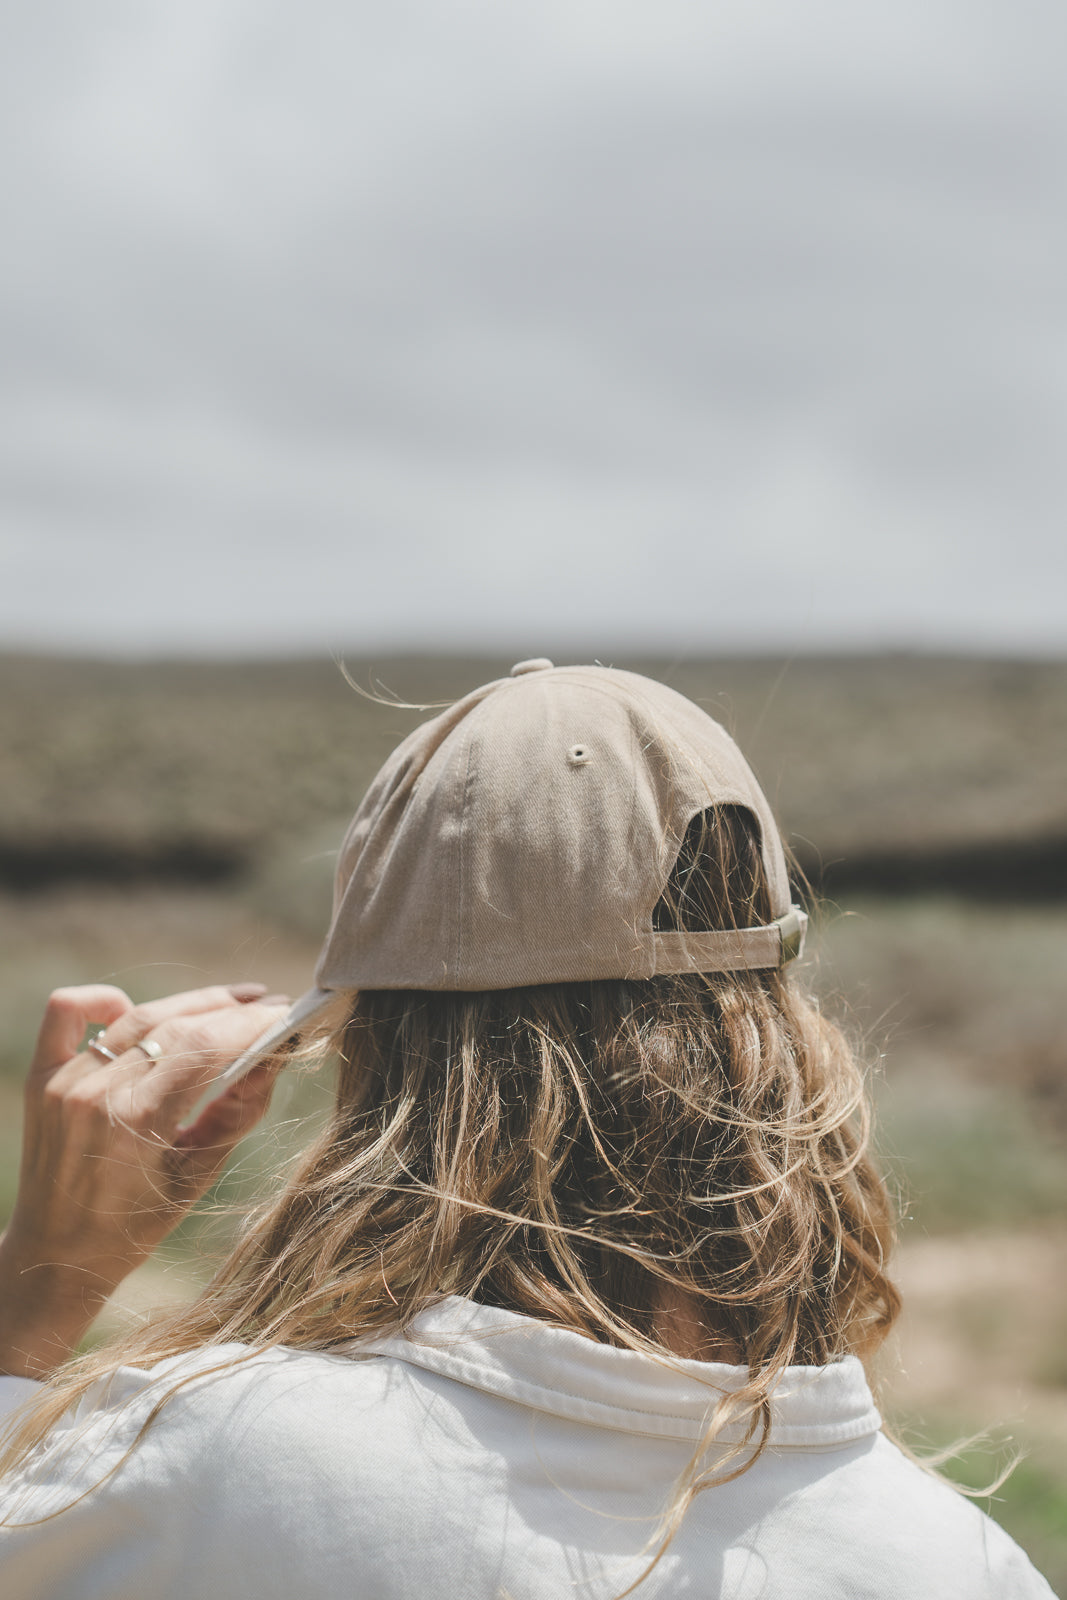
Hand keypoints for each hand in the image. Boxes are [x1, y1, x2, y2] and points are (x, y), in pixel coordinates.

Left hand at [0, 982, 288, 1378]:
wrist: (58, 1257)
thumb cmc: (135, 1225)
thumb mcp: (198, 1177)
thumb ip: (237, 1115)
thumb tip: (273, 1059)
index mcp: (135, 1120)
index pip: (205, 1045)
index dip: (252, 1024)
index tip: (286, 1016)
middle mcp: (96, 1091)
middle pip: (177, 1023)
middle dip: (231, 1010)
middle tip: (270, 1007)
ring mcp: (64, 1080)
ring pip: (137, 1014)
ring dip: (191, 1002)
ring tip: (232, 1001)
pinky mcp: (42, 1076)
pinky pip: (66, 1012)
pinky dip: (104, 1000)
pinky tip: (134, 1010)